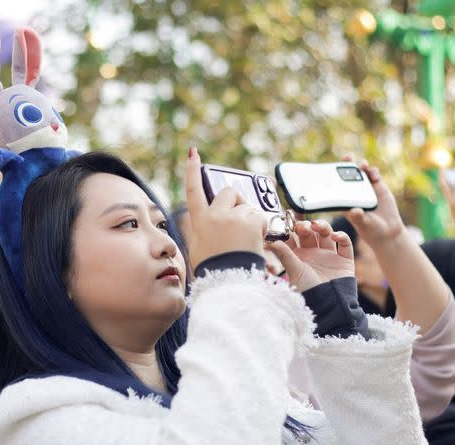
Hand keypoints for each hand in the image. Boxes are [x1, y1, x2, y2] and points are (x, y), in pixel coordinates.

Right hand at [184, 147, 267, 266]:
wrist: (229, 281)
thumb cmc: (215, 270)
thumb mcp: (199, 248)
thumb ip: (201, 230)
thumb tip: (199, 221)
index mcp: (200, 222)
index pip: (193, 190)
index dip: (193, 170)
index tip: (193, 153)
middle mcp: (215, 215)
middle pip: (229, 192)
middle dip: (237, 201)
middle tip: (240, 220)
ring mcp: (233, 217)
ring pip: (248, 206)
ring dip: (250, 219)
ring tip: (247, 240)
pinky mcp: (250, 221)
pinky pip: (260, 217)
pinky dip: (262, 227)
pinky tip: (256, 241)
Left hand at [267, 220, 353, 291]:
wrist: (329, 306)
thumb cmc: (309, 292)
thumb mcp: (294, 272)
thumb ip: (285, 255)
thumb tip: (271, 241)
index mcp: (298, 257)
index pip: (293, 238)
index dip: (290, 229)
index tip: (286, 222)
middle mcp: (313, 254)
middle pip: (310, 233)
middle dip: (306, 226)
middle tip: (303, 227)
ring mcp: (329, 256)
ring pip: (326, 234)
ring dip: (322, 226)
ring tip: (317, 226)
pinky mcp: (344, 259)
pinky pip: (345, 243)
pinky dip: (341, 236)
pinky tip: (335, 236)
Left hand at [342, 158, 404, 245]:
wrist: (387, 231)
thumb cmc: (370, 229)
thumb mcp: (363, 224)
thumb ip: (358, 217)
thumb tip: (354, 211)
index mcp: (346, 199)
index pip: (337, 185)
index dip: (334, 175)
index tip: (332, 167)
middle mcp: (354, 191)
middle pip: (348, 174)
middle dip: (347, 164)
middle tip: (348, 157)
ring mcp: (366, 188)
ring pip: (361, 172)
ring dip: (361, 166)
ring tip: (362, 165)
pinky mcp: (378, 186)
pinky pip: (374, 175)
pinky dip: (373, 172)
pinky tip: (374, 176)